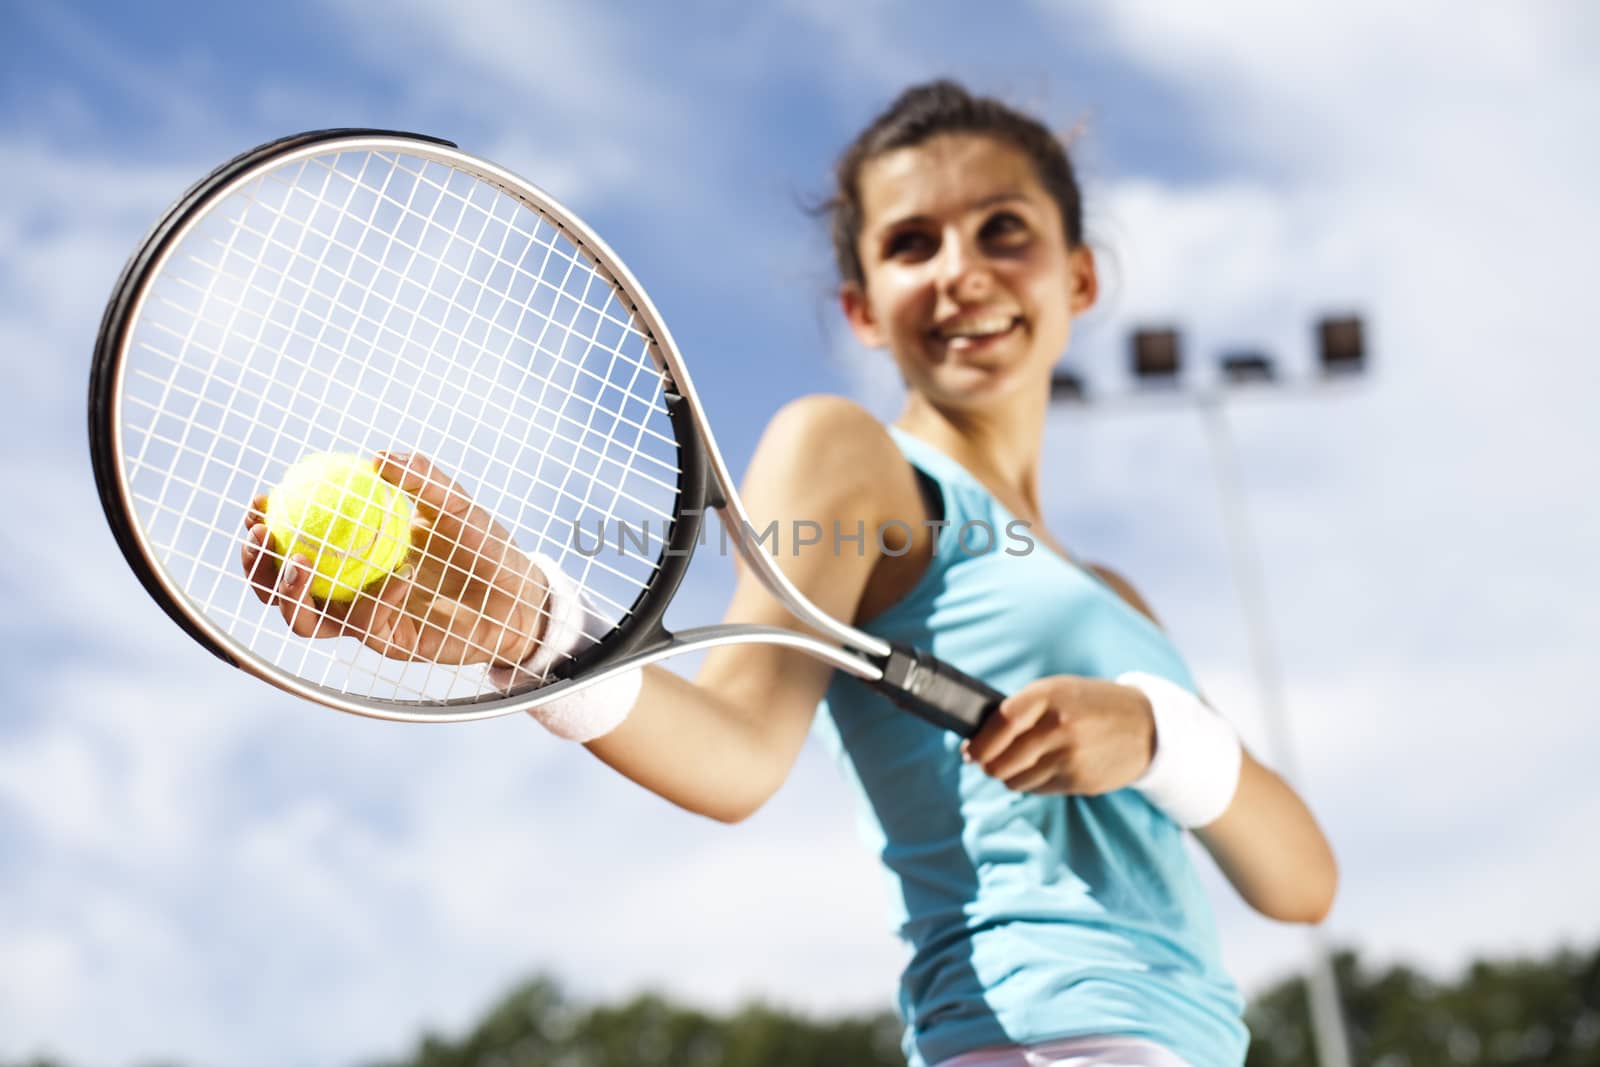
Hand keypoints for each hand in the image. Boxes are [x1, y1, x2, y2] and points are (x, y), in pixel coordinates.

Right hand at [240, 452, 548, 665]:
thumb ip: (421, 479)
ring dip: (289, 594)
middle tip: (261, 535)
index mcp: (349, 552)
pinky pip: (368, 624)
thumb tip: (376, 457)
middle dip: (256, 566)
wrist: (518, 593)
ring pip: (305, 620)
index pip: (291, 542)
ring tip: (297, 563)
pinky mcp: (389, 643)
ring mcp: (364, 618)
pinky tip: (402, 575)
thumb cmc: (484, 545)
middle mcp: (347, 589)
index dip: (263, 526)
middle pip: (278, 588)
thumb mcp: (455, 504)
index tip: (257, 501)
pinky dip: (379, 599)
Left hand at [962, 675, 1155, 794]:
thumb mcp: (1057, 691)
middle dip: (989, 765)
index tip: (969, 752)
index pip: (1000, 724)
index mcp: (1048, 695)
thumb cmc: (1089, 704)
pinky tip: (1045, 768)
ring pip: (1016, 780)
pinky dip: (1033, 783)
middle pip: (1001, 761)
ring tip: (1021, 762)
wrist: (1145, 725)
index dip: (979, 744)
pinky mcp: (1079, 781)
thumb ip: (1021, 710)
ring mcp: (1070, 756)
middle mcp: (1058, 726)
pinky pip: (1038, 789)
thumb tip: (976, 740)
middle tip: (988, 762)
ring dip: (1010, 776)